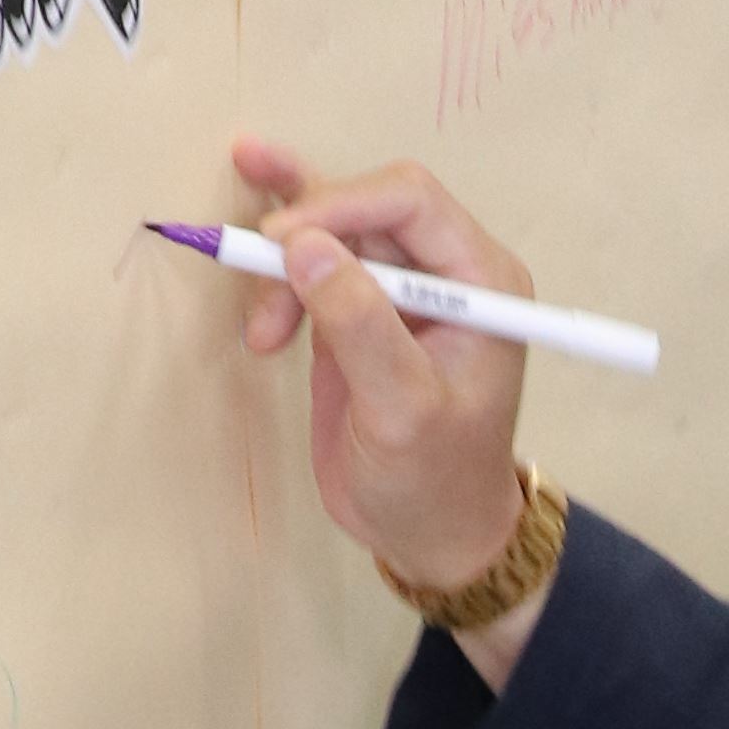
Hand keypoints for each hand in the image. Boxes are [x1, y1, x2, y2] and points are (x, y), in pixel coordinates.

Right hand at [227, 136, 550, 665]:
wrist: (428, 533)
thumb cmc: (434, 480)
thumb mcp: (401, 411)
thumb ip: (360, 325)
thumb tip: (305, 247)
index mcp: (481, 280)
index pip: (409, 200)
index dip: (339, 206)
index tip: (279, 243)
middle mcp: (444, 270)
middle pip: (362, 207)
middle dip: (303, 239)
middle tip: (263, 303)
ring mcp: (397, 286)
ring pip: (329, 229)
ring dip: (279, 263)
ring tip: (261, 337)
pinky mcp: (355, 307)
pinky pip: (314, 256)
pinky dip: (276, 250)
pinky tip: (248, 196)